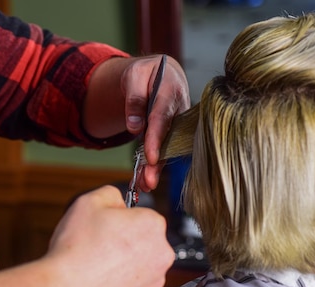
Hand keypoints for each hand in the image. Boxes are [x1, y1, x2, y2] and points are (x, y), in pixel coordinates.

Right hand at [45, 185, 174, 286]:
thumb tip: (119, 201)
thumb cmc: (77, 247)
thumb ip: (111, 193)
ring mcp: (155, 281)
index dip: (120, 220)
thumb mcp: (89, 201)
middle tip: (99, 246)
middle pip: (144, 241)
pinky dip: (120, 285)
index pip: (141, 215)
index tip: (104, 228)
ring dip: (124, 264)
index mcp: (153, 224)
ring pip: (140, 265)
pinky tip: (101, 283)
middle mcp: (162, 253)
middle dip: (126, 242)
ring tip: (97, 266)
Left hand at [84, 55, 189, 190]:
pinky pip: (164, 148)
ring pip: (167, 147)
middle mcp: (180, 108)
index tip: (151, 157)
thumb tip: (134, 126)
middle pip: (168, 137)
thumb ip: (134, 98)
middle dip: (159, 161)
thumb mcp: (134, 76)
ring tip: (145, 185)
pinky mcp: (174, 131)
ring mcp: (179, 121)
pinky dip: (155, 164)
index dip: (157, 138)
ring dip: (156, 168)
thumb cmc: (146, 73)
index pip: (162, 116)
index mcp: (171, 89)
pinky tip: (146, 180)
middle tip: (148, 180)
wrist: (159, 72)